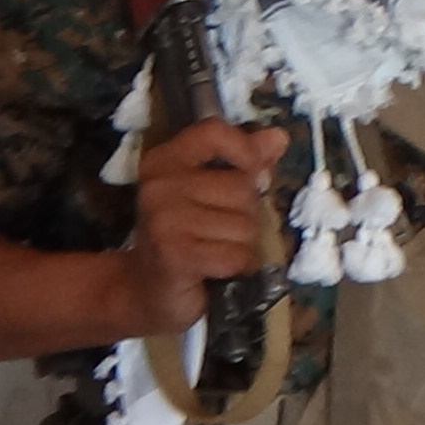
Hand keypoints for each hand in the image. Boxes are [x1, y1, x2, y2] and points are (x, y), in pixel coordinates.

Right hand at [121, 120, 288, 334]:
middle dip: (245, 214)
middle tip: (219, 231)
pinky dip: (235, 266)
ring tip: (214, 250)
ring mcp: (164, 219)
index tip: (255, 173)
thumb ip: (245, 163)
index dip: (246, 150)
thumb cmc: (186, 238)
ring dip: (241, 244)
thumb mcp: (212, 194)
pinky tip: (214, 269)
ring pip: (244, 224)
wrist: (146, 291)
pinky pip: (236, 254)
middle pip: (241, 186)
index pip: (214, 132)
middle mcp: (160, 184)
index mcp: (166, 160)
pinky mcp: (174, 254)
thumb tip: (278, 137)